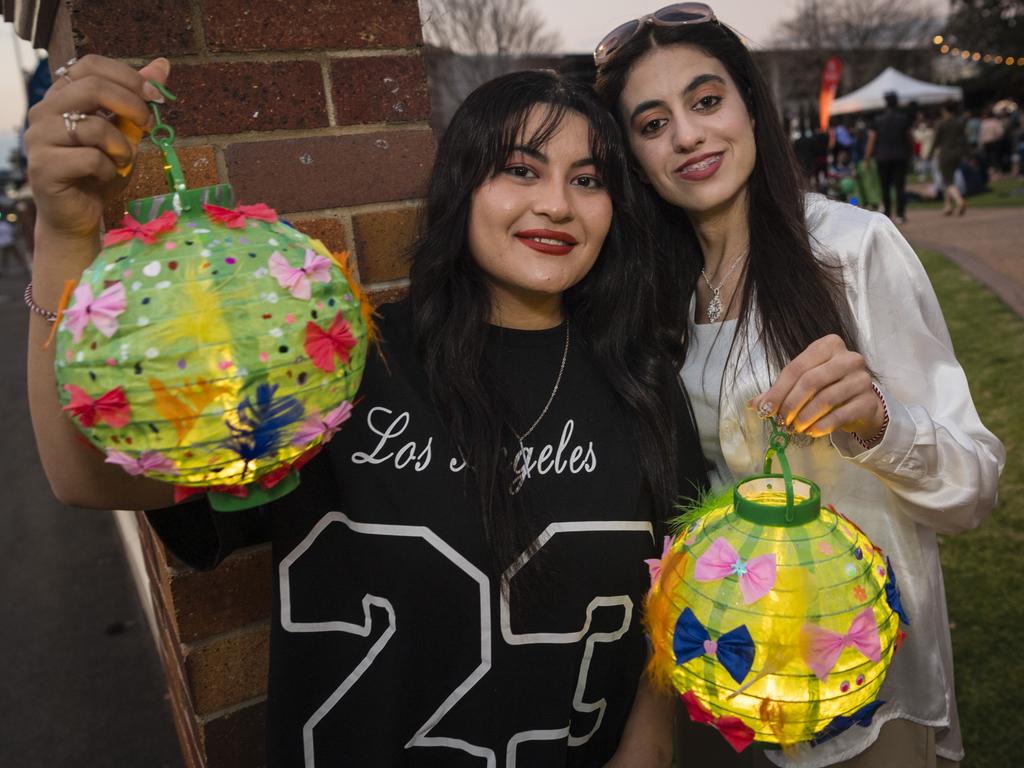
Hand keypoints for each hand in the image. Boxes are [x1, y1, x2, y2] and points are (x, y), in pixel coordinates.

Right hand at [23, 55, 170, 243]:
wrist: (78, 215)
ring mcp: (39, 138)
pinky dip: (109, 170)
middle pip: (92, 87)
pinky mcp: (43, 166)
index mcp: (62, 97)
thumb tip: (163, 64)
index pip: (90, 65)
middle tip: (148, 126)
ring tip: (121, 162)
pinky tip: (104, 177)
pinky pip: (90, 159)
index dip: (128, 76)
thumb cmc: (100, 172)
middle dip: (133, 106)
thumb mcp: (126, 133)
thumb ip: (137, 101)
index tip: (156, 96)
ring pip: (94, 127)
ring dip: (122, 148)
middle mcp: (44, 111)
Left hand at [751, 334, 884, 440]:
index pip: (796, 367)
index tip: (766, 409)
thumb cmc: (827, 388)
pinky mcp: (869, 400)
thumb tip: (754, 404)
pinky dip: (821, 426)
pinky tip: (812, 431)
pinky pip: (840, 415)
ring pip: (825, 399)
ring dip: (805, 417)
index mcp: (828, 345)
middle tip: (782, 420)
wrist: (860, 404)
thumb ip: (779, 391)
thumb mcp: (803, 384)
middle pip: (810, 381)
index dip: (778, 390)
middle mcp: (848, 358)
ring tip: (796, 428)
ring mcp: (862, 378)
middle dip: (791, 404)